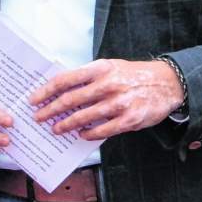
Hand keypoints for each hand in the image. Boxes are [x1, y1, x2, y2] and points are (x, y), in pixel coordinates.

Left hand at [31, 59, 183, 140]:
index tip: (34, 99)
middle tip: (39, 118)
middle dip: (50, 110)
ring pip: (83, 117)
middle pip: (70, 99)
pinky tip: (80, 134)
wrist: (167, 83)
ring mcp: (119, 103)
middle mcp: (109, 84)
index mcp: (101, 68)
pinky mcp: (129, 120)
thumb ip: (89, 76)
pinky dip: (87, 134)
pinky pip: (101, 130)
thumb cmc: (135, 75)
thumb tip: (62, 89)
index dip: (46, 91)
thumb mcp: (112, 67)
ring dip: (65, 125)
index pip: (66, 79)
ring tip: (55, 129)